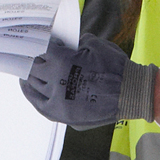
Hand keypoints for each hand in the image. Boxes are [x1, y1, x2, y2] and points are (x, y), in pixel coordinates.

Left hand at [21, 34, 156, 129]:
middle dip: (30, 61)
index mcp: (61, 61)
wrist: (132, 93)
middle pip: (31, 69)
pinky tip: (34, 92)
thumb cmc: (115, 67)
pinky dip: (35, 98)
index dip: (35, 45)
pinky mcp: (64, 116)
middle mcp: (55, 82)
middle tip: (29, 57)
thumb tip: (62, 44)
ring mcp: (58, 102)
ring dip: (29, 79)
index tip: (32, 42)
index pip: (38, 50)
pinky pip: (42, 107)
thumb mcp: (93, 44)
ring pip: (33, 89)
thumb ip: (74, 43)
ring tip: (27, 74)